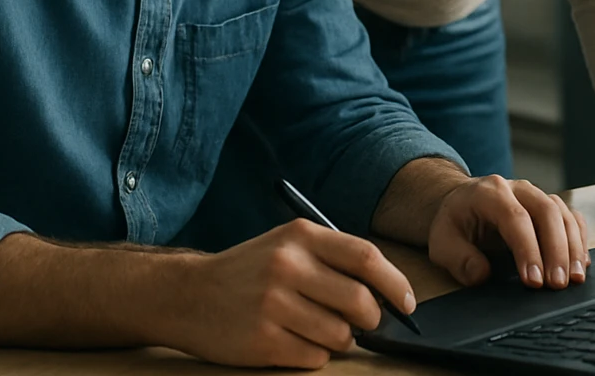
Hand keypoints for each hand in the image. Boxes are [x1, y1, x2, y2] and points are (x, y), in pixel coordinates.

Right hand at [173, 219, 414, 369]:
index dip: (396, 283)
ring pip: (341, 335)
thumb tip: (387, 293)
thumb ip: (333, 260)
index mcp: (300, 236)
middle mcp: (287, 266)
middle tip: (364, 323)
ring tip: (319, 330)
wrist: (187, 294)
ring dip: (341, 340)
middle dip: (372, 319)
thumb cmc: (249, 271)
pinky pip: (315, 357)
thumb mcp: (287, 245)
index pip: (366, 258)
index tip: (407, 303)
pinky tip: (294, 341)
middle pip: (360, 300)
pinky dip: (314, 355)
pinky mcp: (262, 340)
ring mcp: (273, 304)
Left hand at [426, 175, 589, 290]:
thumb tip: (481, 274)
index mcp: (491, 192)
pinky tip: (581, 264)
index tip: (534, 281)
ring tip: (575, 279)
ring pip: (563, 214)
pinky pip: (571, 218)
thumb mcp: (442, 243)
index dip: (528, 250)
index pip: (515, 218)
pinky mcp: (549, 206)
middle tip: (558, 285)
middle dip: (556, 250)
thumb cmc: (454, 224)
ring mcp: (537, 195)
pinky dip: (579, 240)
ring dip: (573, 247)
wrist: (462, 204)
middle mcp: (518, 188)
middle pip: (547, 212)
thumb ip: (458, 259)